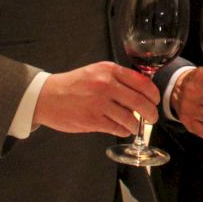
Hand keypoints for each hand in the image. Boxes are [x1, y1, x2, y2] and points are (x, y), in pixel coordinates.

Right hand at [32, 61, 159, 137]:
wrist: (47, 96)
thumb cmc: (74, 84)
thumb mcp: (96, 72)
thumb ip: (117, 78)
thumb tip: (141, 91)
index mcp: (109, 70)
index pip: (142, 82)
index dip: (153, 94)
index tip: (156, 101)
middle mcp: (106, 85)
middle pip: (140, 102)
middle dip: (150, 113)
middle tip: (152, 118)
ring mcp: (99, 103)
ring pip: (130, 118)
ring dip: (137, 125)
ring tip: (136, 126)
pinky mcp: (92, 120)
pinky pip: (117, 128)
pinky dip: (123, 130)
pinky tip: (123, 130)